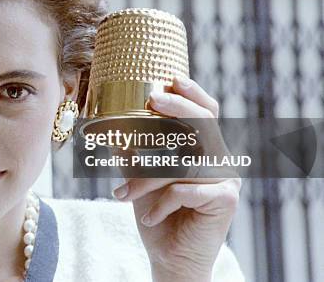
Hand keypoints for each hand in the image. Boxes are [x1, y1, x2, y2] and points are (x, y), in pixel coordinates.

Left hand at [112, 76, 241, 281]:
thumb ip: (133, 153)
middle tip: (151, 100)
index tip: (171, 80)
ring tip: (122, 195)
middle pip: (203, 124)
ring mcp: (226, 179)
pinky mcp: (225, 200)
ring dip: (146, 179)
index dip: (192, 94)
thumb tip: (111, 127)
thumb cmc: (157, 214)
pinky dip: (160, 203)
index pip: (206, 114)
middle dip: (177, 109)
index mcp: (203, 150)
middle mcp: (220, 160)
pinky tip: (149, 218)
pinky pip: (184, 190)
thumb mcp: (141, 177)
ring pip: (182, 163)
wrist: (171, 257)